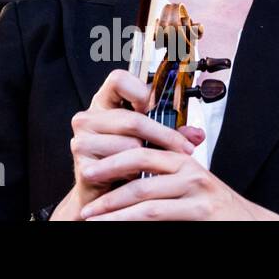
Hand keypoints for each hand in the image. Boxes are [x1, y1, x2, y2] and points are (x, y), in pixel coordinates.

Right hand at [49, 68, 203, 219]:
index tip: (156, 106)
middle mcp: (88, 118)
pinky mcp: (83, 165)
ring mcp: (82, 141)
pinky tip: (137, 177)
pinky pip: (121, 166)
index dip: (140, 91)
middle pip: (132, 118)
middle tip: (184, 148)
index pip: (118, 80)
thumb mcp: (148, 141)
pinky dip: (136, 174)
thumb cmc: (125, 165)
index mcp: (103, 104)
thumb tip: (197, 134)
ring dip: (149, 158)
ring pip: (130, 144)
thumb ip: (171, 134)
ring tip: (153, 165)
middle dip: (164, 135)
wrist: (103, 198)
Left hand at [77, 145, 277, 219]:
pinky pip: (156, 213)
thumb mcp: (185, 185)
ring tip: (90, 213)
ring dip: (111, 205)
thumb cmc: (211, 208)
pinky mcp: (201, 210)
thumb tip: (120, 177)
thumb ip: (160, 177)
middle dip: (106, 171)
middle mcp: (188, 168)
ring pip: (142, 193)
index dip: (111, 154)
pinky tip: (114, 223)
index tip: (88, 161)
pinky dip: (130, 219)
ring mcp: (195, 189)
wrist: (248, 224)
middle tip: (83, 176)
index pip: (139, 148)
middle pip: (137, 162)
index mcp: (180, 158)